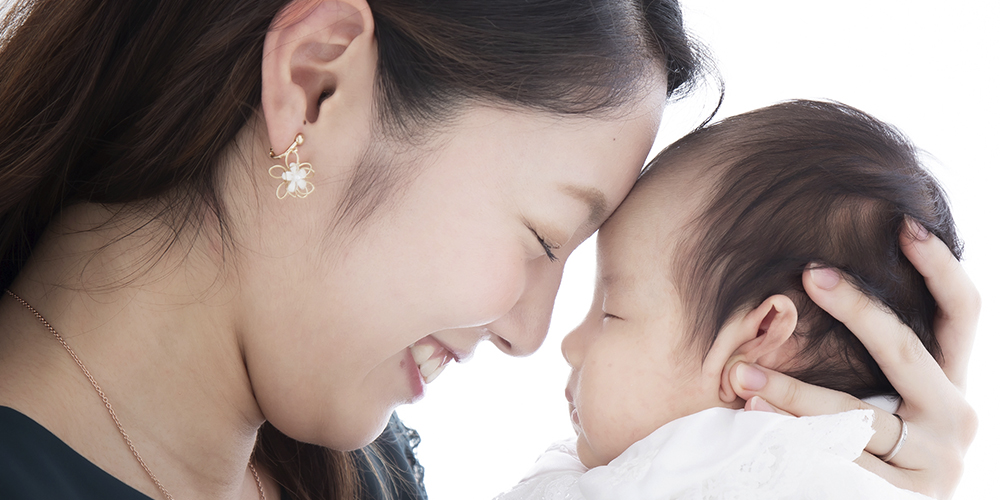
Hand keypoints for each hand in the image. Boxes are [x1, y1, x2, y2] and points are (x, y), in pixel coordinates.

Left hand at [729, 220, 978, 498]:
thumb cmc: (878, 455)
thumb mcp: (888, 405)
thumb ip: (874, 363)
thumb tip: (817, 281)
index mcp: (950, 387)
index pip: (962, 314)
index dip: (940, 267)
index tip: (904, 224)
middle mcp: (955, 419)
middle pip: (906, 350)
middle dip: (858, 308)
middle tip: (811, 273)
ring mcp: (934, 464)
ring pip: (857, 415)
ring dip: (793, 392)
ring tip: (741, 374)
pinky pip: (839, 460)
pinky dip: (793, 439)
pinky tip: (755, 423)